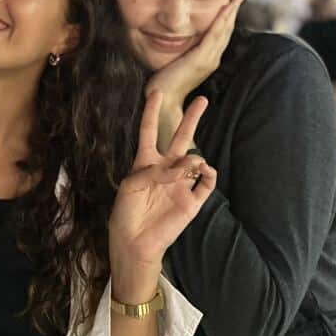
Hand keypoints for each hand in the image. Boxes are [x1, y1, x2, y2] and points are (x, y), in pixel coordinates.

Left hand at [108, 92, 217, 302]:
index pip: (148, 131)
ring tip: (186, 166)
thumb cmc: (126, 214)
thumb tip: (182, 166)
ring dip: (192, 158)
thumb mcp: (130, 186)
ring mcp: (180, 184)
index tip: (155, 91)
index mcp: (145, 164)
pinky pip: (208, 182)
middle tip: (203, 100)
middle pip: (180, 137)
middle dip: (192, 119)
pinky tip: (202, 171)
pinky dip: (209, 173)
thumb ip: (154, 171)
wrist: (135, 243)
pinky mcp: (192, 200)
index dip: (150, 112)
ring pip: (195, 159)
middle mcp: (165, 170)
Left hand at [146, 0, 245, 104]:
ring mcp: (208, 59)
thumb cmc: (166, 83)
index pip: (222, 34)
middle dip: (234, 9)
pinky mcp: (200, 59)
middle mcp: (212, 58)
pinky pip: (214, 35)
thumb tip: (181, 39)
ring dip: (231, 10)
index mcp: (208, 59)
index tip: (232, 1)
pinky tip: (226, 8)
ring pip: (224, 30)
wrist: (163, 101)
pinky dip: (221, 20)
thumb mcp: (178, 62)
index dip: (228, 17)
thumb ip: (184, 52)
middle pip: (227, 29)